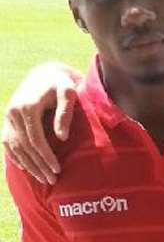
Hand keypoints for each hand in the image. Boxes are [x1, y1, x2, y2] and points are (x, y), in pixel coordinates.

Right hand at [2, 62, 82, 184]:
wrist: (45, 73)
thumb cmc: (62, 82)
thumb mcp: (68, 91)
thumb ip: (65, 112)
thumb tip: (62, 138)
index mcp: (27, 107)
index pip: (36, 139)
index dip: (46, 156)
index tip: (57, 169)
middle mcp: (13, 113)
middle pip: (25, 147)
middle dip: (38, 165)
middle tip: (52, 179)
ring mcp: (8, 117)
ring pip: (15, 147)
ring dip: (28, 165)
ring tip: (43, 178)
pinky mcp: (7, 120)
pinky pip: (8, 143)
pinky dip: (17, 157)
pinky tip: (27, 168)